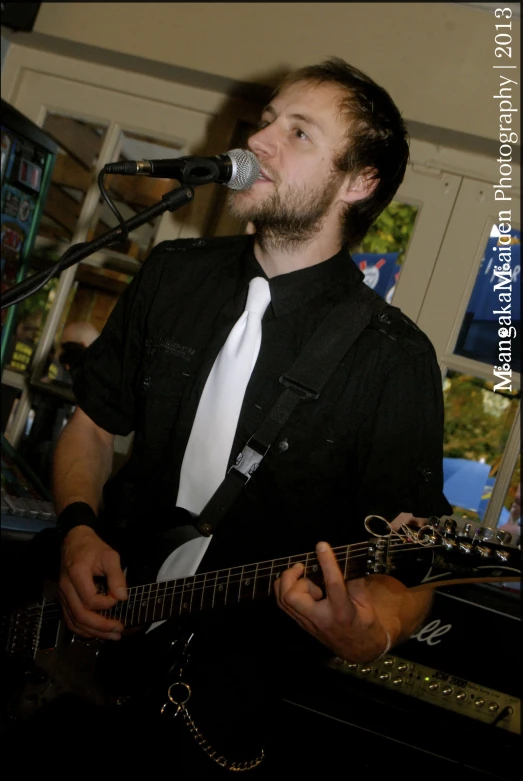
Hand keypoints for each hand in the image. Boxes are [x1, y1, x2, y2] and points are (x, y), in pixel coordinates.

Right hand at [59, 525, 127, 639]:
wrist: (74, 541)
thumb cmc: (94, 548)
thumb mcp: (110, 556)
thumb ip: (116, 576)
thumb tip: (122, 597)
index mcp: (77, 574)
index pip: (90, 599)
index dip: (107, 603)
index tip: (119, 597)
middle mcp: (66, 587)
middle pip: (81, 615)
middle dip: (101, 627)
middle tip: (119, 630)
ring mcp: (62, 595)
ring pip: (74, 621)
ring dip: (93, 632)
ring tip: (112, 635)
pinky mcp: (63, 599)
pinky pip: (70, 619)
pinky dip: (83, 629)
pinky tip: (97, 632)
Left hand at [274, 541, 402, 662]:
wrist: (358, 650)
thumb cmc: (364, 622)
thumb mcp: (366, 602)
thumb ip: (354, 582)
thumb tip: (342, 561)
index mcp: (342, 611)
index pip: (333, 584)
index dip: (327, 563)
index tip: (322, 546)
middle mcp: (321, 618)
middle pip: (293, 596)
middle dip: (292, 577)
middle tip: (303, 567)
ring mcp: (308, 623)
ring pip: (283, 600)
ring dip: (289, 582)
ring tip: (302, 576)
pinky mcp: (301, 623)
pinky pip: (283, 604)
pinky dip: (284, 589)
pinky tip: (297, 584)